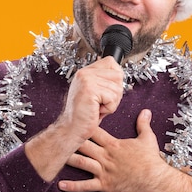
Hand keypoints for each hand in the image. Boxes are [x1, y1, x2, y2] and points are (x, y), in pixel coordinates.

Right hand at [24, 56, 123, 181]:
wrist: (72, 129)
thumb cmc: (84, 115)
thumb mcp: (94, 93)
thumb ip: (104, 81)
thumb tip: (119, 74)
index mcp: (85, 72)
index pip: (111, 62)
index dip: (115, 78)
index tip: (106, 92)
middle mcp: (84, 73)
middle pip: (118, 75)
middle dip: (115, 93)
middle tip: (101, 103)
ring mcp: (86, 80)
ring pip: (117, 88)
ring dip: (111, 103)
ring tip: (97, 108)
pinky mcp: (90, 90)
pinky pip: (112, 98)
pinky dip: (108, 109)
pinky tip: (96, 111)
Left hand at [59, 109, 191, 191]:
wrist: (155, 180)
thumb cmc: (152, 160)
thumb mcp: (148, 139)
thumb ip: (143, 124)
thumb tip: (145, 110)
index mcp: (114, 145)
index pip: (95, 131)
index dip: (84, 125)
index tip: (73, 120)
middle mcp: (106, 156)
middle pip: (84, 145)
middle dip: (70, 140)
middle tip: (56, 135)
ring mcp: (104, 171)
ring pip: (81, 163)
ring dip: (67, 159)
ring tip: (54, 155)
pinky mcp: (105, 185)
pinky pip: (86, 186)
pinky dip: (72, 186)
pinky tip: (60, 185)